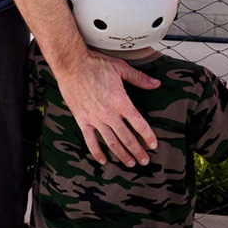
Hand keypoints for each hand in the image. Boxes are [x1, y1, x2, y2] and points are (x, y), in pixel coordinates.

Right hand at [56, 50, 158, 166]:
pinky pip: (90, 140)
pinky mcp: (83, 120)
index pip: (139, 124)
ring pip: (111, 142)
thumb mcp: (120, 68)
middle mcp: (109, 114)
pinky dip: (97, 152)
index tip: (153, 145)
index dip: (148, 136)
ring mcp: (95, 119)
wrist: (71, 64)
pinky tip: (103, 160)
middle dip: (137, 151)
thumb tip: (156, 84)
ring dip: (122, 155)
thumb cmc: (95, 64)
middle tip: (145, 161)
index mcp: (121, 101)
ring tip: (130, 163)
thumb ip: (139, 78)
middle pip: (127, 138)